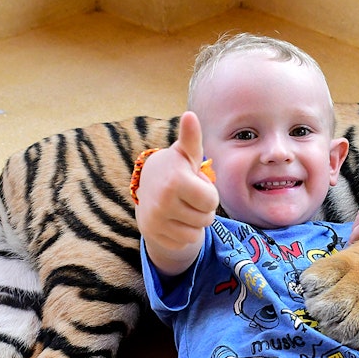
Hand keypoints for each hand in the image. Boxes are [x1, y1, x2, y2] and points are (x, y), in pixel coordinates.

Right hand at [135, 112, 218, 272]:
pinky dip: (182, 233)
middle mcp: (162, 203)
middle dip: (203, 209)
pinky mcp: (152, 235)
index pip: (212, 201)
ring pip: (195, 233)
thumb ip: (191, 138)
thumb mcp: (185, 153)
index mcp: (175, 182)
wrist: (147, 185)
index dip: (209, 193)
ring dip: (195, 222)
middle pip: (206, 219)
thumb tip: (190, 115)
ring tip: (183, 206)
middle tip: (189, 196)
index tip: (196, 184)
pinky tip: (174, 218)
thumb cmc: (176, 167)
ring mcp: (155, 221)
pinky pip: (182, 242)